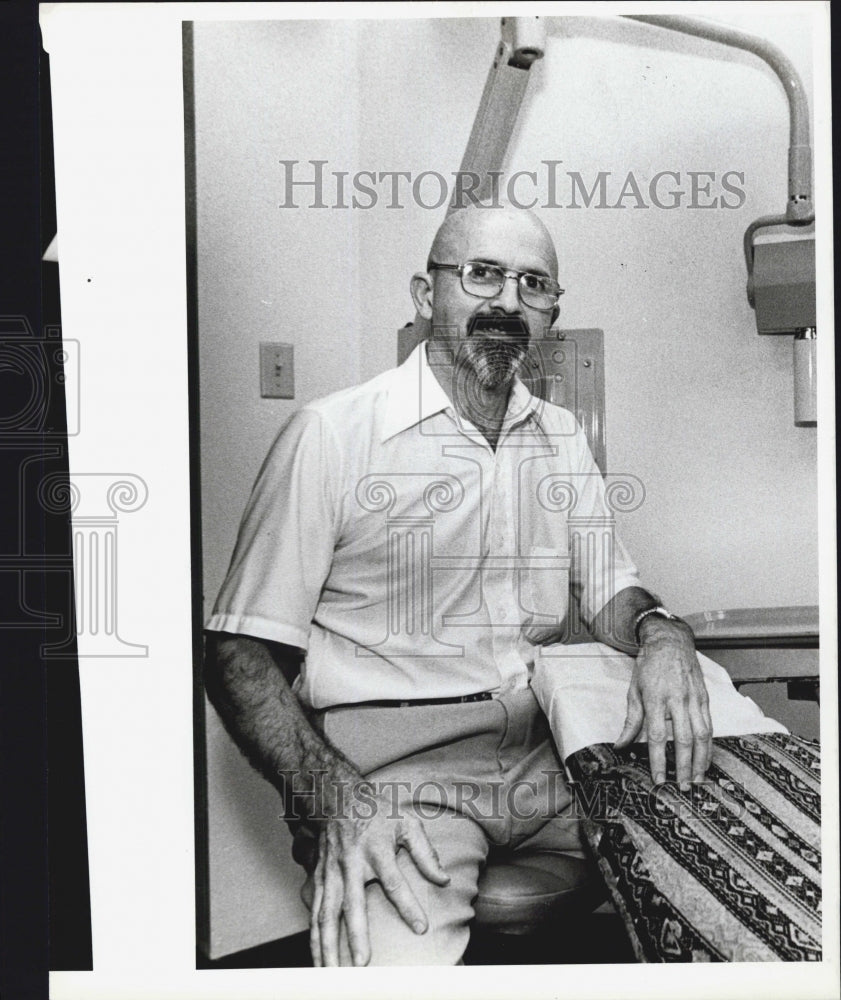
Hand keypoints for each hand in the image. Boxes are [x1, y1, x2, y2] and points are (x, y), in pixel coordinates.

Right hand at [307, 787, 449, 966]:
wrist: (337, 798)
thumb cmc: (377, 813)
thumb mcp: (407, 822)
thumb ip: (426, 852)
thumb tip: (444, 880)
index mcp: (376, 849)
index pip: (394, 882)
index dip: (408, 906)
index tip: (422, 928)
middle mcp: (351, 863)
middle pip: (351, 904)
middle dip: (355, 935)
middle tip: (362, 965)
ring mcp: (331, 873)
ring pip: (326, 914)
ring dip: (326, 944)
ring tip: (330, 973)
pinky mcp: (318, 879)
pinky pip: (314, 912)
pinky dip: (313, 936)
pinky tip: (316, 958)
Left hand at [614, 618, 712, 786]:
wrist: (670, 642)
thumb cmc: (649, 666)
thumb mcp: (634, 691)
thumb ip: (631, 721)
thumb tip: (620, 746)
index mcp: (656, 698)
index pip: (658, 735)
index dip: (659, 760)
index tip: (658, 778)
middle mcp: (677, 699)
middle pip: (684, 739)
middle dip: (684, 766)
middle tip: (683, 786)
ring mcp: (694, 698)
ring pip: (702, 734)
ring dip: (701, 760)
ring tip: (698, 779)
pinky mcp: (705, 698)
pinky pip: (709, 726)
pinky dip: (709, 745)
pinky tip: (706, 758)